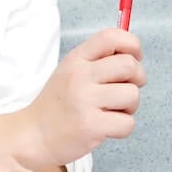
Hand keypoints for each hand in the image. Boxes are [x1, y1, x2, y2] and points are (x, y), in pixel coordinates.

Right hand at [22, 28, 145, 165]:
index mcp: (76, 59)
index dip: (132, 44)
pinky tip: (108, 126)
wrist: (33, 135)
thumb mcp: (70, 71)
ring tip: (112, 110)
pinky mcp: (91, 126)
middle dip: (138, 78)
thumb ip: (97, 60)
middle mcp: (80, 76)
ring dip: (130, 106)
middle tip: (125, 89)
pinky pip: (128, 123)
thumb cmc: (57, 104)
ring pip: (132, 95)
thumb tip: (133, 54)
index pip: (111, 37)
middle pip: (129, 65)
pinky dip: (123, 127)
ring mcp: (85, 100)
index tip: (135, 57)